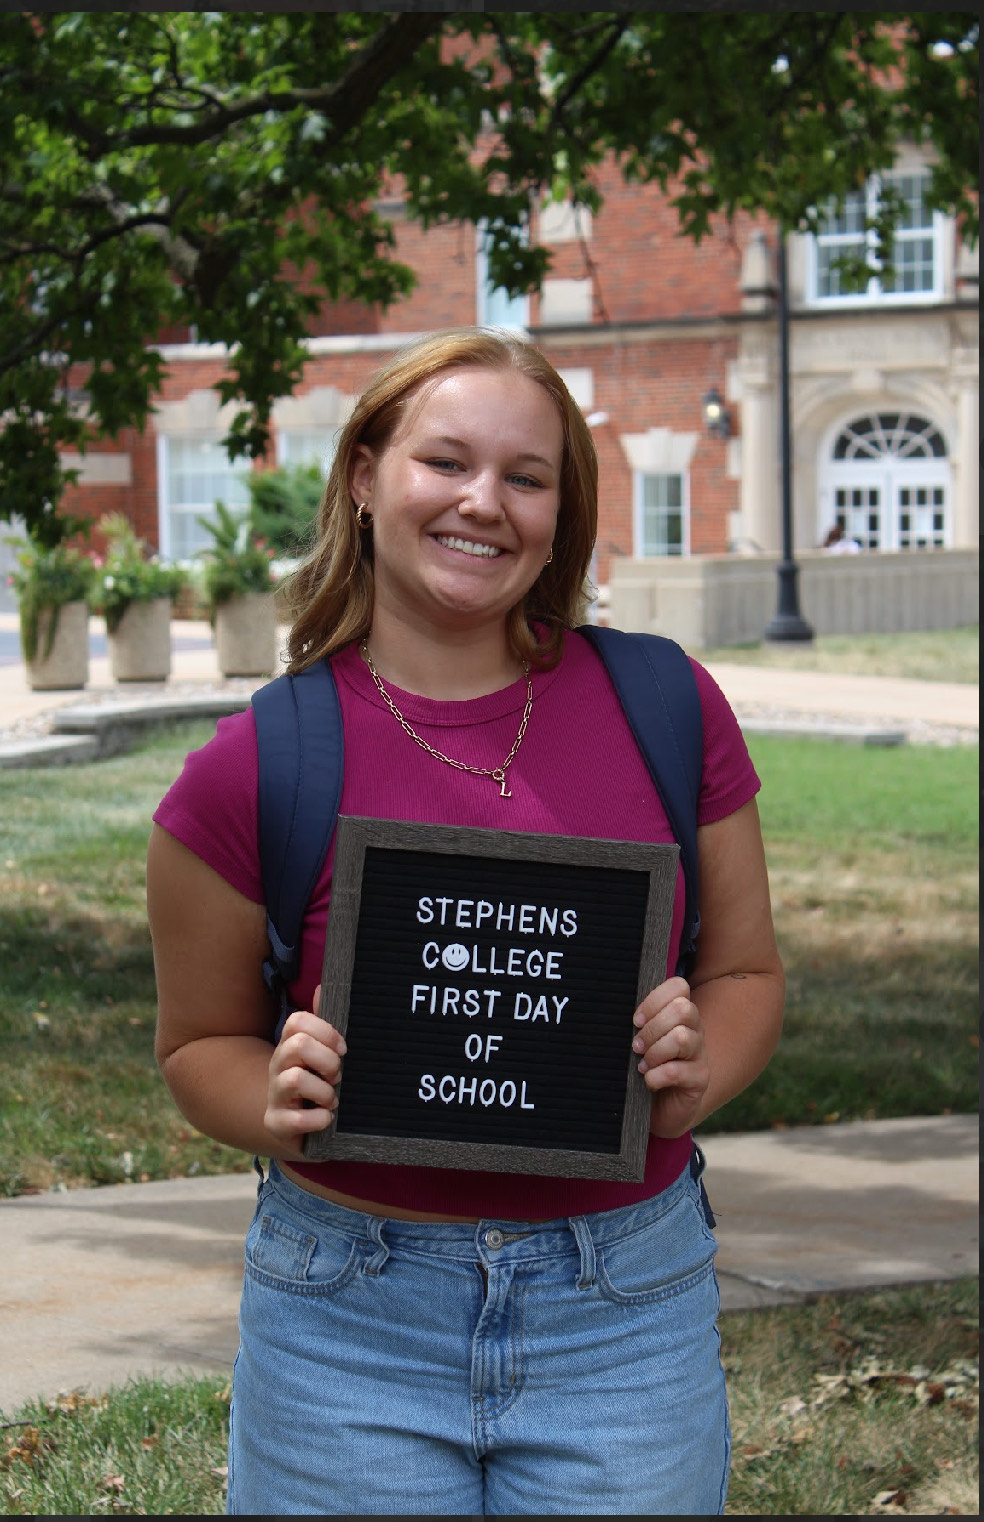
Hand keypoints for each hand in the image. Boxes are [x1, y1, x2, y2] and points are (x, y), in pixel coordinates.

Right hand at [263, 985, 346, 1152]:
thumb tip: (322, 986)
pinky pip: (296, 1119)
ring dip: (323, 1091)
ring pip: (294, 1079)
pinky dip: (318, 1119)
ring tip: (332, 1100)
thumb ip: (323, 1024)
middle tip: (337, 1076)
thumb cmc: (316, 1084)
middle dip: (327, 1060)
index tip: (342, 1049)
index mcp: (290, 1045)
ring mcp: (274, 1095)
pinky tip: (326, 1119)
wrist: (299, 1127)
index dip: (325, 1032)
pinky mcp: (276, 1123)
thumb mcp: (321, 1054)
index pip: (298, 1021)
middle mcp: (278, 1066)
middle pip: (298, 1045)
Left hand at [631, 977, 709, 1138]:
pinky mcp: (700, 1079)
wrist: (659, 1110)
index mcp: (680, 1014)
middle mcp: (695, 1029)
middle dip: (652, 1028)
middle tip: (636, 1046)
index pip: (678, 986)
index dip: (654, 1000)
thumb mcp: (640, 1041)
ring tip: (642, 1065)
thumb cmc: (645, 1068)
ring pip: (682, 1037)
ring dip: (655, 1052)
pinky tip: (649, 1082)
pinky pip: (676, 1071)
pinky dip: (655, 1076)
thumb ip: (636, 1022)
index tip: (635, 1020)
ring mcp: (700, 1054)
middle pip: (682, 1008)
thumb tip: (612, 1006)